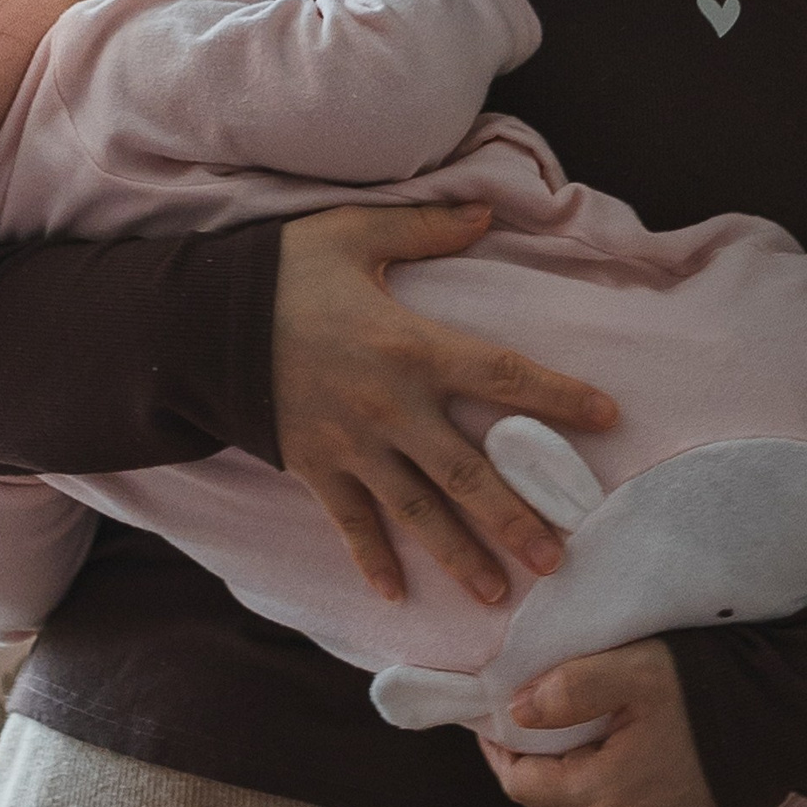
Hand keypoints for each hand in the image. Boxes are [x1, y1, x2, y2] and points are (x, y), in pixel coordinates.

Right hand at [271, 202, 616, 606]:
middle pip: (467, 471)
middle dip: (515, 517)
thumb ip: (424, 227)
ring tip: (499, 594)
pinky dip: (370, 558)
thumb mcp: (353, 234)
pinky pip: (349, 521)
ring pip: (418, 510)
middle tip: (559, 559)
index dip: (557, 396)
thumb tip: (486, 212)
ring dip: (459, 555)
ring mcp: (352, 446)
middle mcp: (390, 408)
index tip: (607, 418)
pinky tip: (394, 594)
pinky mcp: (314, 467)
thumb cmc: (281, 272)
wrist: (199, 321)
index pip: (501, 376)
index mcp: (412, 348)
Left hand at [473, 638, 739, 806]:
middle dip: (537, 769)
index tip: (497, 722)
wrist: (791, 724)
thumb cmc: (710, 692)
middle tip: (535, 728)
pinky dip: (619, 805)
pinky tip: (630, 769)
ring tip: (581, 744)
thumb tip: (515, 712)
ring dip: (577, 790)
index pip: (520, 785)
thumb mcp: (636, 671)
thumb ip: (570, 688)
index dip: (501, 752)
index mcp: (602, 792)